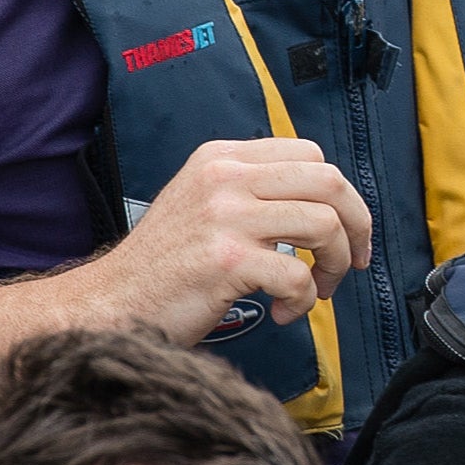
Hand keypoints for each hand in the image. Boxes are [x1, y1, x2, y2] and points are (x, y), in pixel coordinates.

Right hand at [74, 138, 370, 344]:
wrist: (109, 303)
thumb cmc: (164, 265)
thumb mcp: (204, 203)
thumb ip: (255, 190)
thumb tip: (327, 202)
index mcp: (222, 158)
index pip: (311, 154)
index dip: (342, 195)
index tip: (347, 230)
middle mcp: (225, 179)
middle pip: (329, 182)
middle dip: (356, 225)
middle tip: (350, 261)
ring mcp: (224, 217)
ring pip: (324, 225)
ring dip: (333, 265)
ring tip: (315, 290)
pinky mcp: (225, 260)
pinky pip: (298, 274)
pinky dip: (304, 299)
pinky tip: (284, 311)